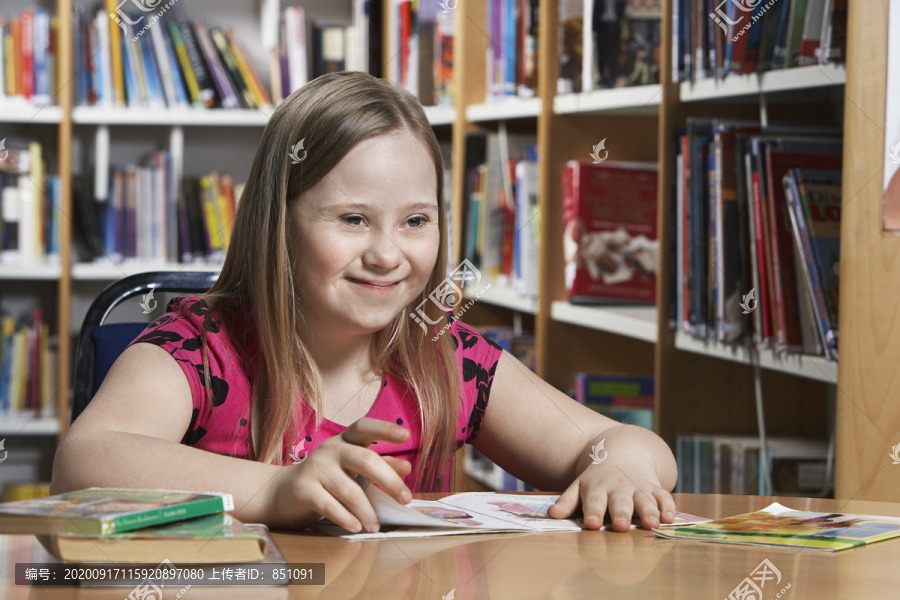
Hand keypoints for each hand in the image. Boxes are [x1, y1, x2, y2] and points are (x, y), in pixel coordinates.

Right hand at [267, 417, 412, 531]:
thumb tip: (407, 467)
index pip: (364, 427)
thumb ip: (380, 465)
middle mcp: (330, 449)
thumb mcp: (353, 468)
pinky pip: (330, 506)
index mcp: (345, 440)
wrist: (284, 492)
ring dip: (367, 511)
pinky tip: (356, 527)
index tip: (406, 436)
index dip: (384, 429)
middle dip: (389, 481)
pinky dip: (346, 519)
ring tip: (375, 525)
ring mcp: (315, 467)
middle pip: (366, 460)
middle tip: (406, 499)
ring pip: (350, 490)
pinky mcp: (303, 489)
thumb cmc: (328, 477)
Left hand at [547, 458, 675, 532]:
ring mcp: (638, 486)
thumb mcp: (580, 485)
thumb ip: (568, 501)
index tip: (592, 524)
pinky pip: (664, 496)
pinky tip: (670, 518)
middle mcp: (619, 487)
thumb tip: (552, 514)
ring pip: (645, 500)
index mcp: (598, 487)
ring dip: (648, 512)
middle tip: (620, 526)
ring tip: (651, 524)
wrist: (624, 449)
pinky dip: (668, 506)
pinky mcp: (655, 487)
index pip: (594, 501)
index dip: (593, 512)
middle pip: (620, 502)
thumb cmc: (598, 477)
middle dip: (621, 513)